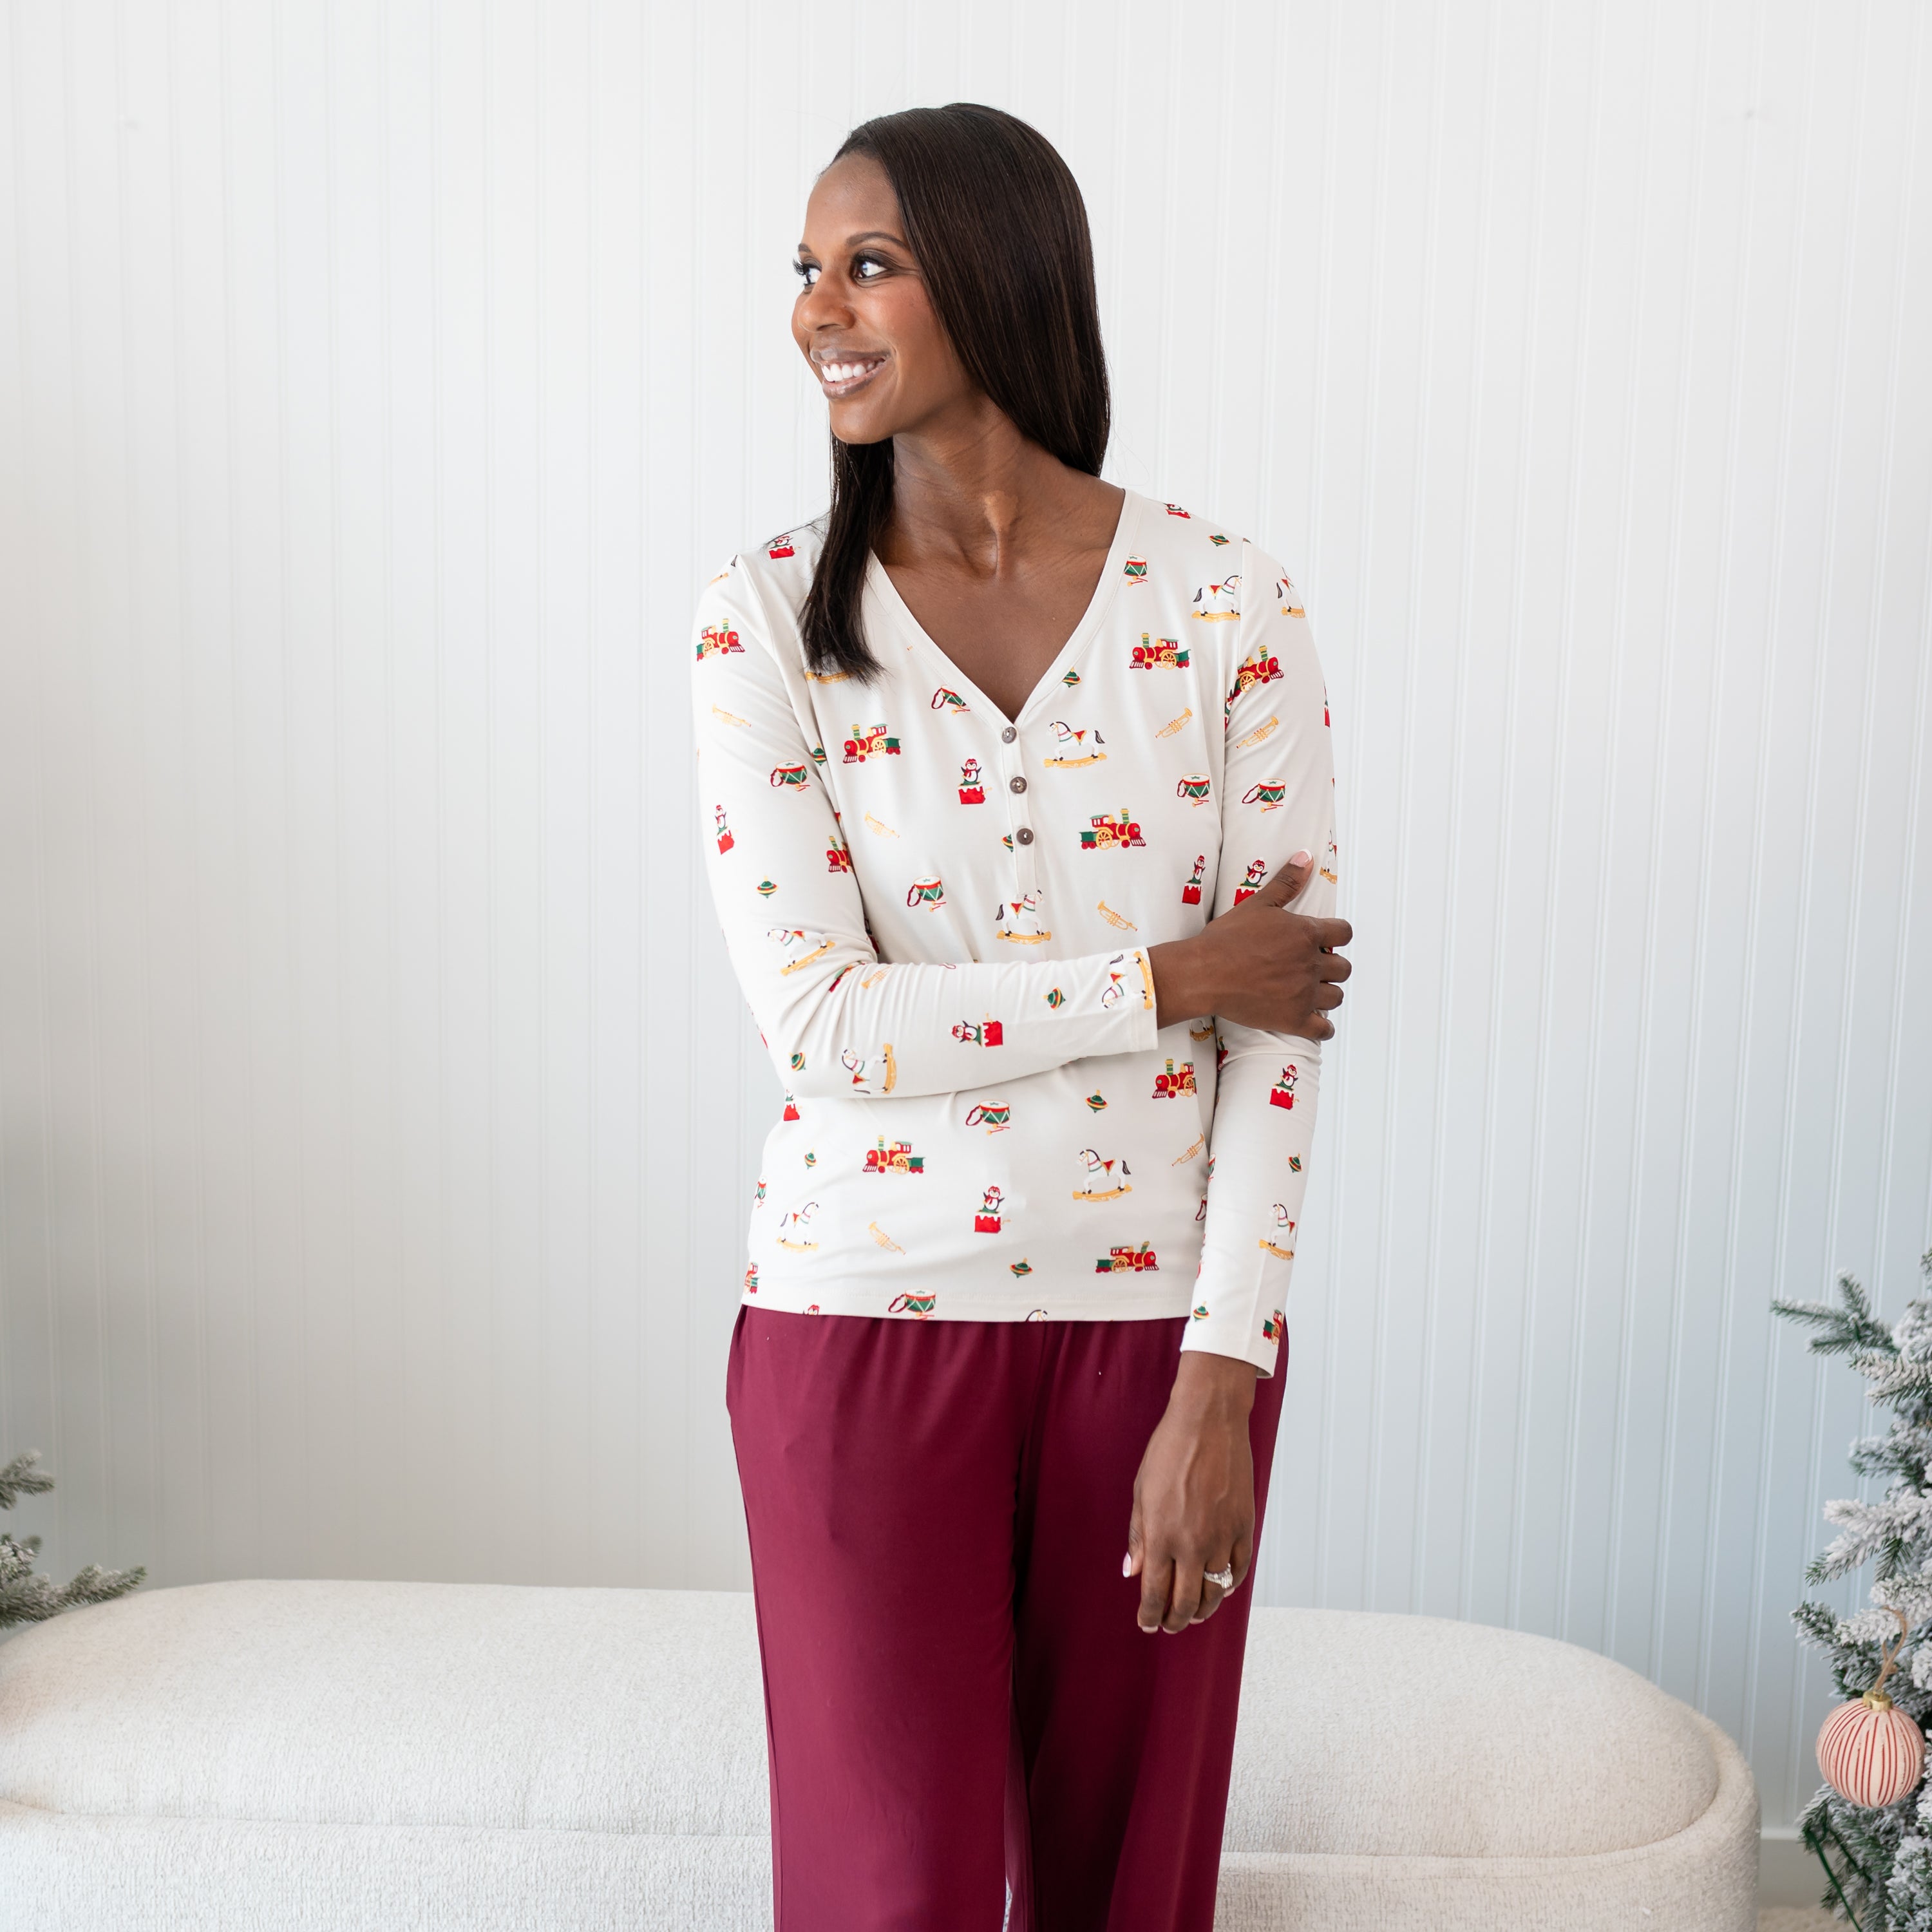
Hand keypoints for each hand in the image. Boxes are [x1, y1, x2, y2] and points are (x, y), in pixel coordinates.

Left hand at [1124, 1351, 1257, 1632]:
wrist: (1208, 1422)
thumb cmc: (1168, 1451)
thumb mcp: (1141, 1492)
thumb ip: (1138, 1535)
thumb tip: (1132, 1570)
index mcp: (1161, 1536)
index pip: (1154, 1593)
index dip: (1150, 1615)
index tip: (1147, 1624)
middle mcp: (1192, 1544)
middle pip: (1186, 1602)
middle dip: (1175, 1620)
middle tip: (1170, 1625)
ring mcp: (1222, 1538)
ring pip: (1215, 1592)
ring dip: (1203, 1609)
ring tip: (1194, 1613)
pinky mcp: (1244, 1527)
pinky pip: (1239, 1569)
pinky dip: (1230, 1585)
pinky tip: (1221, 1588)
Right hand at [1149, 850, 1351, 1034]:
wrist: (1204, 973)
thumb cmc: (1226, 939)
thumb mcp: (1258, 903)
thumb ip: (1287, 882)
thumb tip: (1305, 858)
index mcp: (1306, 934)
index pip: (1344, 934)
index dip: (1337, 936)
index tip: (1327, 940)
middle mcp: (1311, 964)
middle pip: (1343, 968)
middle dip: (1332, 967)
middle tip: (1314, 967)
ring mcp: (1304, 994)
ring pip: (1336, 997)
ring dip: (1328, 994)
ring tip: (1312, 991)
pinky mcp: (1293, 1019)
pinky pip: (1323, 1029)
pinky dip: (1323, 1027)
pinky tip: (1315, 1022)